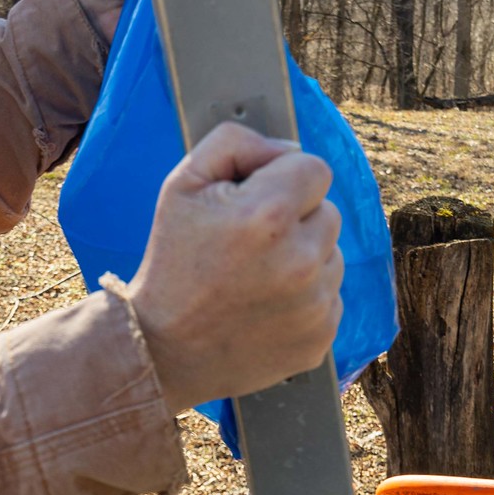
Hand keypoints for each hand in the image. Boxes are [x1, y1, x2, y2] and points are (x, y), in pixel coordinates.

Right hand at [126, 123, 342, 413]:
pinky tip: (265, 307)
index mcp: (268, 214)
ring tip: (255, 278)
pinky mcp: (321, 337)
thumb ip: (236, 143)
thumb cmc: (171, 262)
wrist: (161, 351)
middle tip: (249, 245)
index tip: (255, 201)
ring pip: (332, 256)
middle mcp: (301, 260)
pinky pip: (331, 297)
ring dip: (303, 260)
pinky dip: (305, 298)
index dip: (283, 179)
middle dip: (295, 220)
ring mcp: (315, 304)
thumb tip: (289, 148)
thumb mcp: (182, 184)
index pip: (315, 169)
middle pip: (328, 212)